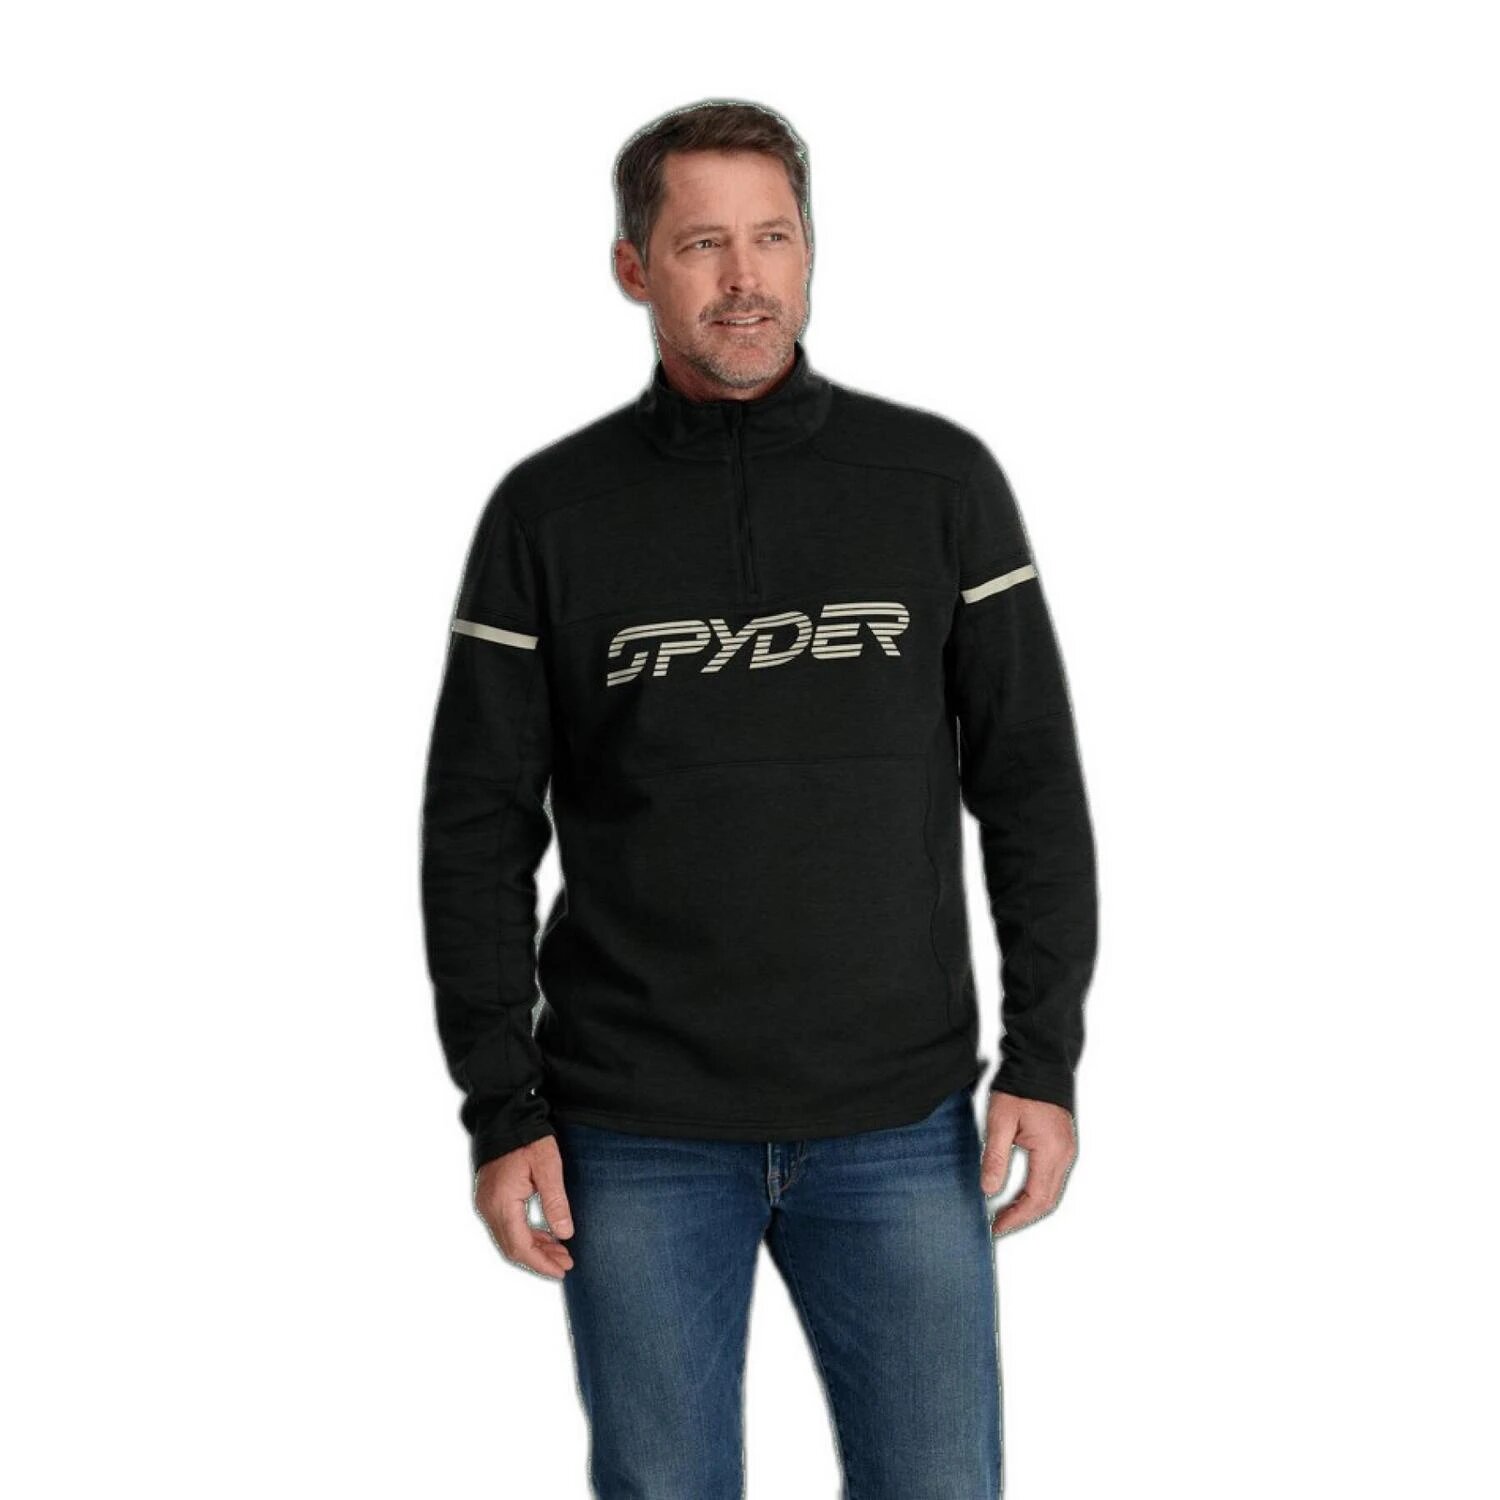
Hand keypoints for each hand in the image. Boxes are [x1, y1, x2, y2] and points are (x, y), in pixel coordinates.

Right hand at [474, 1135, 574, 1278]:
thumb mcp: (548, 1167)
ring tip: (561, 1252)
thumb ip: (555, 1201)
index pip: (520, 1246)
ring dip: (534, 1248)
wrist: (505, 1116)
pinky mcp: (490, 1198)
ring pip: (509, 1239)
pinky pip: (506, 1226)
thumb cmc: (527, 1138)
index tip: (562, 1270)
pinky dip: (525, 1235)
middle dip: (539, 1259)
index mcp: (502, 1202)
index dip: (541, 1263)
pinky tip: (545, 1236)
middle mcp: (488, 1207)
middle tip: (566, 1263)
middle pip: (512, 1247)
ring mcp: (486, 1203)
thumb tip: (565, 1234)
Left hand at [980, 1091, 1077, 1237]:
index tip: (996, 1227)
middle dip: (1022, 1217)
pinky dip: (1035, 1192)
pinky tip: (1017, 1193)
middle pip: (1046, 1200)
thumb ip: (995, 1156)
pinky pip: (1051, 1178)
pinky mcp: (1062, 1144)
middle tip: (997, 1225)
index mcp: (1051, 1152)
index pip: (1035, 1198)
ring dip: (1028, 1206)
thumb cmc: (1021, 1087)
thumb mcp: (1000, 1121)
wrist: (1041, 1061)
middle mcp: (1064, 1155)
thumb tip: (988, 1189)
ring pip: (1050, 1191)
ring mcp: (1066, 1150)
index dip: (1015, 1217)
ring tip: (1004, 1213)